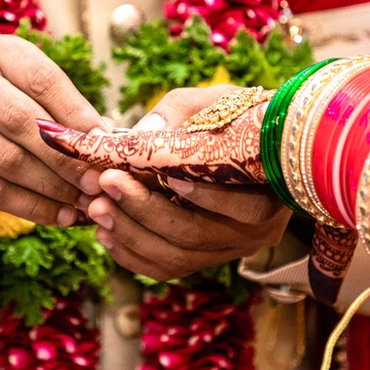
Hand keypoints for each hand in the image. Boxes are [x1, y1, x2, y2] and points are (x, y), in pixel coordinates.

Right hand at [0, 35, 106, 225]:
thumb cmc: (9, 119)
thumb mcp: (38, 103)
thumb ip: (72, 118)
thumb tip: (111, 143)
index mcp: (1, 54)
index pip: (44, 80)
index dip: (78, 114)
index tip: (107, 146)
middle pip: (24, 120)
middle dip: (67, 156)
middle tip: (98, 182)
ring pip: (9, 159)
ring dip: (53, 186)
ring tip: (84, 203)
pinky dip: (33, 207)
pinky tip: (61, 216)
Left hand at [43, 86, 289, 280]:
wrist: (255, 146)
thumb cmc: (241, 116)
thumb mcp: (221, 101)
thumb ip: (183, 111)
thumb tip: (142, 134)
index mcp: (273, 194)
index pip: (243, 206)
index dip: (204, 195)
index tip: (164, 173)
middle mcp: (255, 233)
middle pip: (196, 235)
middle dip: (145, 210)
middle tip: (106, 182)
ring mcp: (228, 250)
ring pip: (176, 258)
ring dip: (130, 233)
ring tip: (96, 207)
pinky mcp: (202, 259)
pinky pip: (164, 268)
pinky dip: (130, 253)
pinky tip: (104, 231)